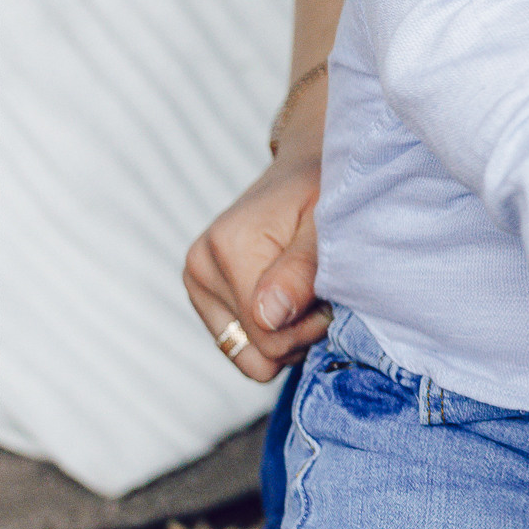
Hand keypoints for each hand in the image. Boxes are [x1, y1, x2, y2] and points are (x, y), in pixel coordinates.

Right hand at [181, 89, 331, 384]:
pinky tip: (287, 302)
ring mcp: (197, 283)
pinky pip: (241, 348)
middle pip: (259, 353)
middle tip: (321, 294)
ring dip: (286, 337)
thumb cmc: (324, 191)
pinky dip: (271, 334)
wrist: (305, 170)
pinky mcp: (203, 295)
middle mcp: (201, 266)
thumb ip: (302, 269)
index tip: (330, 295)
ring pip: (248, 357)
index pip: (270, 337)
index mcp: (228, 247)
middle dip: (299, 334)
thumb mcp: (327, 222)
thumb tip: (268, 317)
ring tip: (304, 296)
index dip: (311, 327)